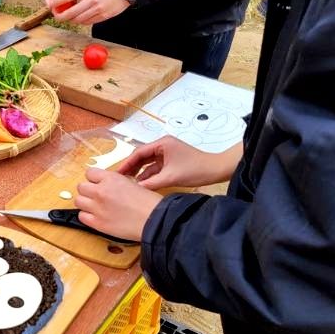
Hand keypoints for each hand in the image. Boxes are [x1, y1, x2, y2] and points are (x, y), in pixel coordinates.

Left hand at [49, 0, 129, 24]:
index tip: (52, 4)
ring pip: (79, 19)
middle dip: (61, 16)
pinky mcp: (103, 16)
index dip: (58, 2)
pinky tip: (78, 19)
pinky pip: (88, 22)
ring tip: (67, 18)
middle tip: (57, 16)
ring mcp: (98, 9)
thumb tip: (69, 0)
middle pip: (72, 12)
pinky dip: (81, 22)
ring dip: (71, 20)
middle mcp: (92, 0)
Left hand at [75, 168, 162, 241]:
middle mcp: (101, 191)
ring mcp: (97, 207)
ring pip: (78, 201)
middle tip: (95, 195)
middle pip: (81, 187)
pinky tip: (95, 216)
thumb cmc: (149, 203)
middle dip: (87, 190)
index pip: (89, 173)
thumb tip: (107, 184)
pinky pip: (81, 216)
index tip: (96, 183)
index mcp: (111, 179)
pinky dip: (86, 216)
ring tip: (94, 206)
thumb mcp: (132, 183)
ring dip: (85, 203)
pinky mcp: (97, 223)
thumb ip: (115, 183)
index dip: (93, 179)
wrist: (154, 220)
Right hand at [118, 137, 242, 189]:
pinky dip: (149, 174)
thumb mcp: (171, 177)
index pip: (139, 152)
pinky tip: (142, 184)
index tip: (118, 173)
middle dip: (131, 167)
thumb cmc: (195, 169)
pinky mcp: (171, 161)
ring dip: (140, 172)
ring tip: (129, 183)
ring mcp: (167, 153)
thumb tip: (135, 189)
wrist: (216, 169)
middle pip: (142, 156)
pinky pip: (156, 167)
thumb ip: (151, 183)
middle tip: (120, 179)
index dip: (127, 163)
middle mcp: (163, 146)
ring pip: (148, 162)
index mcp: (162, 144)